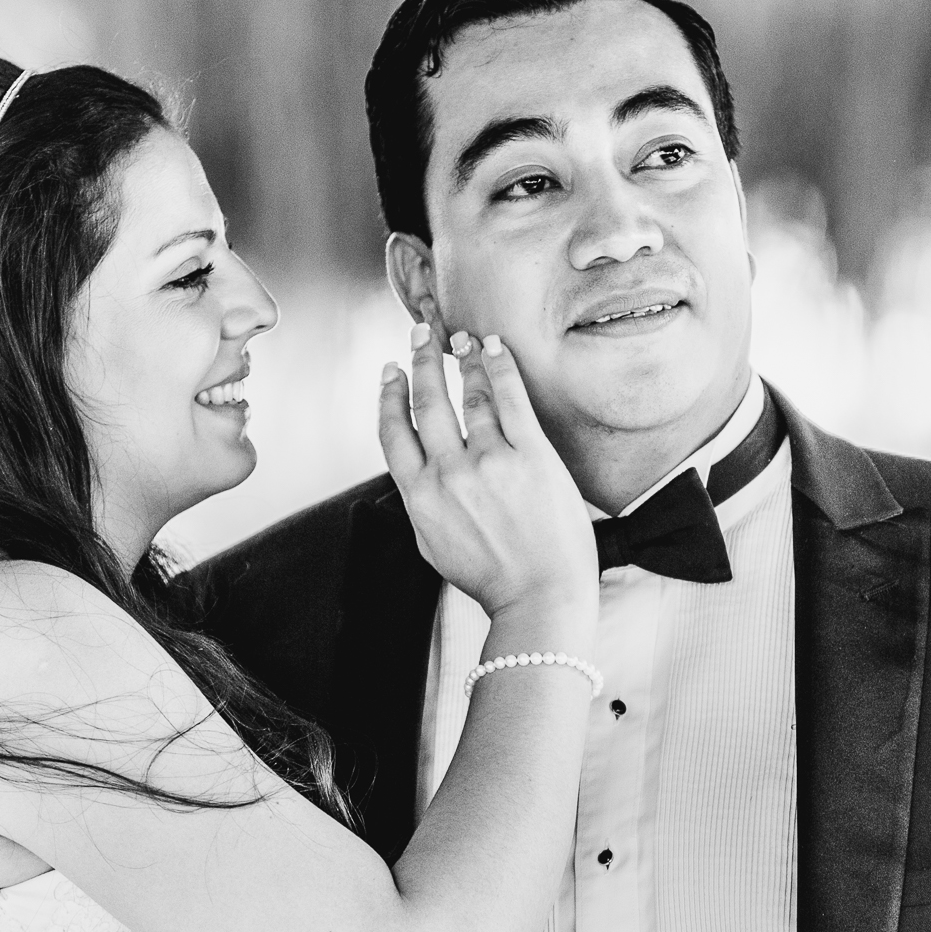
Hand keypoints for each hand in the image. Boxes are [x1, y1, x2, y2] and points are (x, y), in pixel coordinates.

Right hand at [378, 321, 597, 621]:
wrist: (540, 596)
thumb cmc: (493, 578)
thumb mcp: (435, 546)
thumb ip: (423, 504)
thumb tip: (418, 474)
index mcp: (420, 497)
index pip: (394, 432)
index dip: (390, 396)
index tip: (391, 373)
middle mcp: (449, 473)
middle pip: (428, 403)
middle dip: (421, 362)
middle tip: (421, 335)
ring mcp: (489, 462)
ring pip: (469, 396)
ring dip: (463, 361)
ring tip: (463, 341)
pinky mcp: (530, 455)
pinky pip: (510, 398)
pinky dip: (499, 367)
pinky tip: (493, 348)